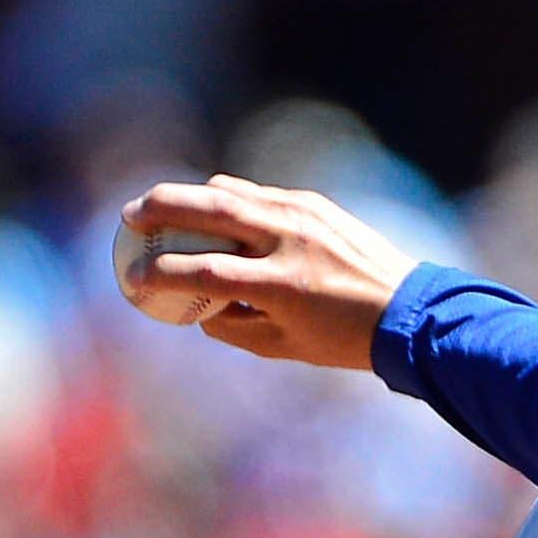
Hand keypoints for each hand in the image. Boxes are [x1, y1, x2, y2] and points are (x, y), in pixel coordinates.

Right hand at [121, 175, 418, 371]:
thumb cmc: (343, 339)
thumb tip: (194, 308)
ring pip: (233, 191)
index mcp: (282, 284)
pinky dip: (228, 198)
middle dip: (161, 208)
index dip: (162, 275)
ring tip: (160, 207)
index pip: (204, 273)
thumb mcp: (283, 346)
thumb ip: (232, 326)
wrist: (406, 310)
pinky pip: (259, 193)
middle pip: (211, 210)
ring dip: (190, 196)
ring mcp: (304, 216)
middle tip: (130, 217)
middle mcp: (290, 241)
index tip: (135, 279)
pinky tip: (210, 209)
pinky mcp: (315, 204)